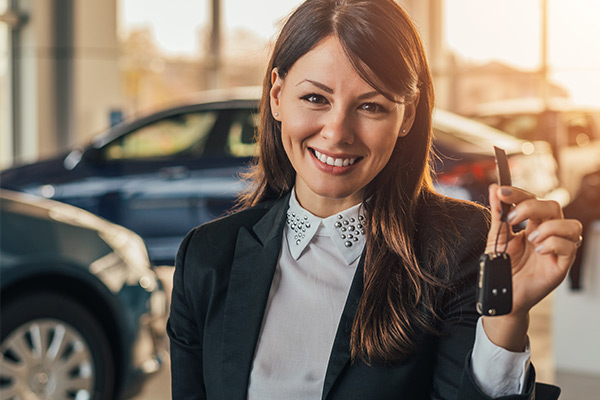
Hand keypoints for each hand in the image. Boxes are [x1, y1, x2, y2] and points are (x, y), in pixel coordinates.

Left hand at [482, 184, 581, 350]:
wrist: (501, 294)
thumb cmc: (502, 267)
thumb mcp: (496, 238)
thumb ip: (498, 215)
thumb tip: (494, 190)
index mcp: (532, 225)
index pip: (532, 200)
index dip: (519, 194)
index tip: (501, 192)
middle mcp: (548, 234)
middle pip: (553, 207)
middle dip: (531, 207)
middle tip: (512, 220)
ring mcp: (557, 249)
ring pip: (571, 225)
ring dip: (549, 227)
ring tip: (530, 239)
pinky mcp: (562, 265)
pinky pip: (570, 247)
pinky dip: (554, 244)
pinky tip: (539, 251)